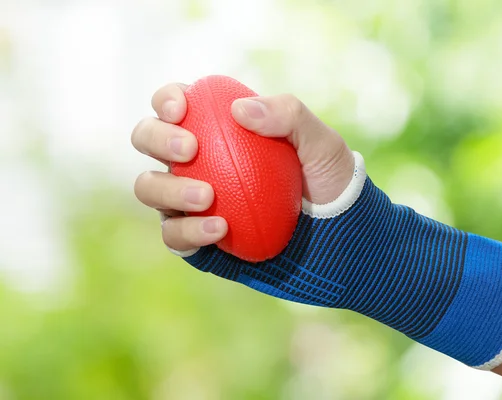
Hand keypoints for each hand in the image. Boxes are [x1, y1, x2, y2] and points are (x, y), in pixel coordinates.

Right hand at [131, 83, 354, 252]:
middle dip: (157, 137)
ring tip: (207, 196)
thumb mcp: (321, 144)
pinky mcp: (192, 238)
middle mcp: (194, 161)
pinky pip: (173, 234)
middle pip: (147, 139)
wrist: (335, 237)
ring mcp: (188, 200)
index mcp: (217, 128)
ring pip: (150, 187)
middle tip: (190, 149)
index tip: (184, 109)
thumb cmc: (326, 182)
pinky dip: (189, 231)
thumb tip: (240, 110)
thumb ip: (289, 116)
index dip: (168, 99)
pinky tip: (220, 229)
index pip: (178, 104)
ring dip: (169, 189)